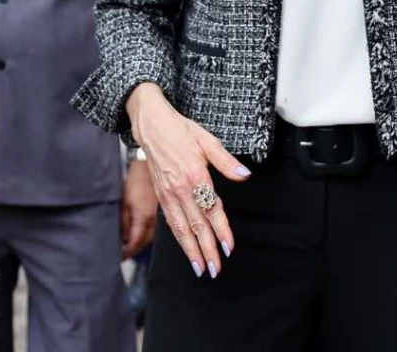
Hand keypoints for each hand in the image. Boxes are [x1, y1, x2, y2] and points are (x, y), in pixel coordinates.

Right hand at [126, 83, 250, 278]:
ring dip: (190, 250)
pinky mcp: (160, 195)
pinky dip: (178, 238)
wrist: (151, 126)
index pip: (212, 209)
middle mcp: (181, 188)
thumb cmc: (181, 131)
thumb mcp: (207, 140)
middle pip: (196, 225)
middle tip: (215, 269)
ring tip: (200, 268)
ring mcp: (168, 194)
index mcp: (195, 175)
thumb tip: (245, 175)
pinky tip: (185, 248)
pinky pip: (171, 221)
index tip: (228, 248)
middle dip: (206, 250)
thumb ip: (226, 161)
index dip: (221, 230)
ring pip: (181, 228)